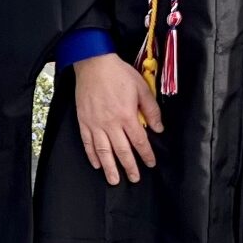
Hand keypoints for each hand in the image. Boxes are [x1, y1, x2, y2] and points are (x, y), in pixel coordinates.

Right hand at [74, 53, 162, 184]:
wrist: (93, 63)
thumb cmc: (118, 73)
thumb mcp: (141, 88)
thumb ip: (151, 110)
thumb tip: (159, 128)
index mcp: (127, 115)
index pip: (139, 141)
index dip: (146, 154)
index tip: (151, 163)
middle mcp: (110, 123)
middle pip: (121, 150)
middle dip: (129, 167)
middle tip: (134, 179)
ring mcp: (95, 123)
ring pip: (103, 150)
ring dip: (110, 167)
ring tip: (114, 180)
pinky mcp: (83, 120)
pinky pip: (87, 142)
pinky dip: (91, 154)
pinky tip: (97, 164)